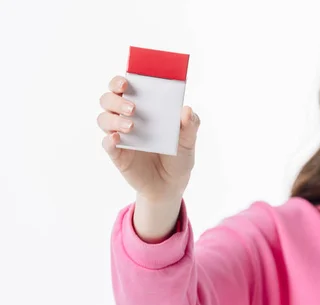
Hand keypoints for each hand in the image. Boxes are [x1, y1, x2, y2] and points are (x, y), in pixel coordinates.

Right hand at [97, 75, 200, 201]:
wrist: (172, 184)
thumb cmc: (178, 155)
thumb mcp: (189, 140)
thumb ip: (190, 124)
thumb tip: (186, 110)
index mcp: (143, 107)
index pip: (124, 87)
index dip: (120, 80)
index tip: (126, 81)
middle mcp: (126, 118)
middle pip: (108, 100)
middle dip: (116, 99)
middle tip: (133, 107)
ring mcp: (121, 136)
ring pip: (104, 120)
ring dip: (114, 119)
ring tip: (132, 126)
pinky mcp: (118, 155)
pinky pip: (107, 144)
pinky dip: (109, 139)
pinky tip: (117, 138)